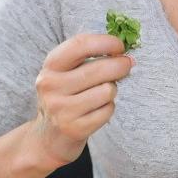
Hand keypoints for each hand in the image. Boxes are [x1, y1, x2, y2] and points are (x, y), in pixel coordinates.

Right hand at [30, 33, 133, 167]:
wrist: (50, 136)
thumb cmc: (67, 96)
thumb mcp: (67, 72)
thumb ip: (90, 58)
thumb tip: (126, 56)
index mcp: (51, 66)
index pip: (80, 44)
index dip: (106, 42)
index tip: (120, 46)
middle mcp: (51, 86)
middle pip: (100, 69)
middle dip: (120, 65)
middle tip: (127, 65)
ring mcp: (61, 109)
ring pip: (107, 90)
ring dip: (111, 90)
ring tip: (100, 94)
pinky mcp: (74, 128)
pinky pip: (108, 110)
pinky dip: (108, 108)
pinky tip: (96, 110)